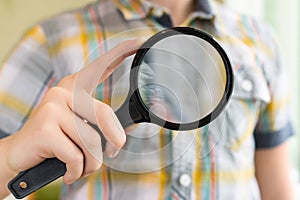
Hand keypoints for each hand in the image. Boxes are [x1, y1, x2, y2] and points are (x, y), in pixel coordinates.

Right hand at [1, 40, 139, 189]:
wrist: (19, 155)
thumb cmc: (55, 141)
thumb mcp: (79, 128)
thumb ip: (97, 124)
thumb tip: (123, 134)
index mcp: (74, 88)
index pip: (100, 68)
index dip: (120, 54)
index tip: (138, 43)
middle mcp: (63, 91)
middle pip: (104, 114)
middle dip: (115, 140)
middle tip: (113, 152)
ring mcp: (53, 106)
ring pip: (91, 140)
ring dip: (91, 162)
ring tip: (81, 167)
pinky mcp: (45, 127)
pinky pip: (75, 155)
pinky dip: (76, 170)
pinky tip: (68, 173)